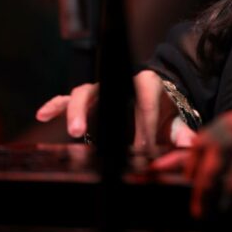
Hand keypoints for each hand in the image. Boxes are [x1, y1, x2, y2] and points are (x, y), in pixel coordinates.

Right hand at [35, 69, 189, 155]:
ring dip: (73, 110)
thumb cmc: (166, 109)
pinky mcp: (91, 98)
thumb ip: (182, 133)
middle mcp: (121, 82)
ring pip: (83, 93)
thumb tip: (191, 145)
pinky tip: (40, 115)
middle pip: (103, 90)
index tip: (145, 150)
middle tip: (79, 133)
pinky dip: (55, 105)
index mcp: (147, 83)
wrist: (160, 94)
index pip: (144, 105)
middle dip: (91, 111)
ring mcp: (103, 89)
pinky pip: (69, 98)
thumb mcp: (176, 120)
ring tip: (70, 130)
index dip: (145, 128)